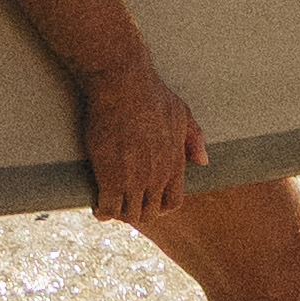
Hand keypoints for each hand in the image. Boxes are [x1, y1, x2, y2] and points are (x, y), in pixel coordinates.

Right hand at [76, 34, 204, 228]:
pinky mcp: (110, 176)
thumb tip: (203, 161)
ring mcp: (134, 179)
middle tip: (122, 202)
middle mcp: (157, 176)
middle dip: (136, 211)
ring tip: (108, 204)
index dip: (159, 207)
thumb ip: (194, 139)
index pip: (173, 203)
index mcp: (175, 164)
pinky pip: (108, 208)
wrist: (123, 85)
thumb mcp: (182, 113)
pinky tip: (96, 205)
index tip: (145, 201)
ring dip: (118, 213)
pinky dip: (102, 211)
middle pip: (150, 213)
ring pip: (129, 215)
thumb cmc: (151, 94)